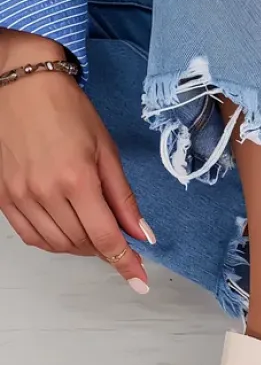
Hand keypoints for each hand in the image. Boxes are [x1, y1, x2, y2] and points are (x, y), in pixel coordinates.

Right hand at [0, 32, 150, 290]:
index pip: (106, 238)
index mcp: (77, 180)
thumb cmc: (66, 109)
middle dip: (106, 249)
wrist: (20, 84)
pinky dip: (53, 242)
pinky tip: (67, 229)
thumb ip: (123, 197)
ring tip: (94, 231)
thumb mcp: (106, 150)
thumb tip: (142, 233)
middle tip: (120, 240)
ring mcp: (20, 196)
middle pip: (83, 244)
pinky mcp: (3, 197)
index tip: (139, 280)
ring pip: (57, 245)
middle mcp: (45, 193)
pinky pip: (31, 236)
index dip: (125, 263)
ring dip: (81, 247)